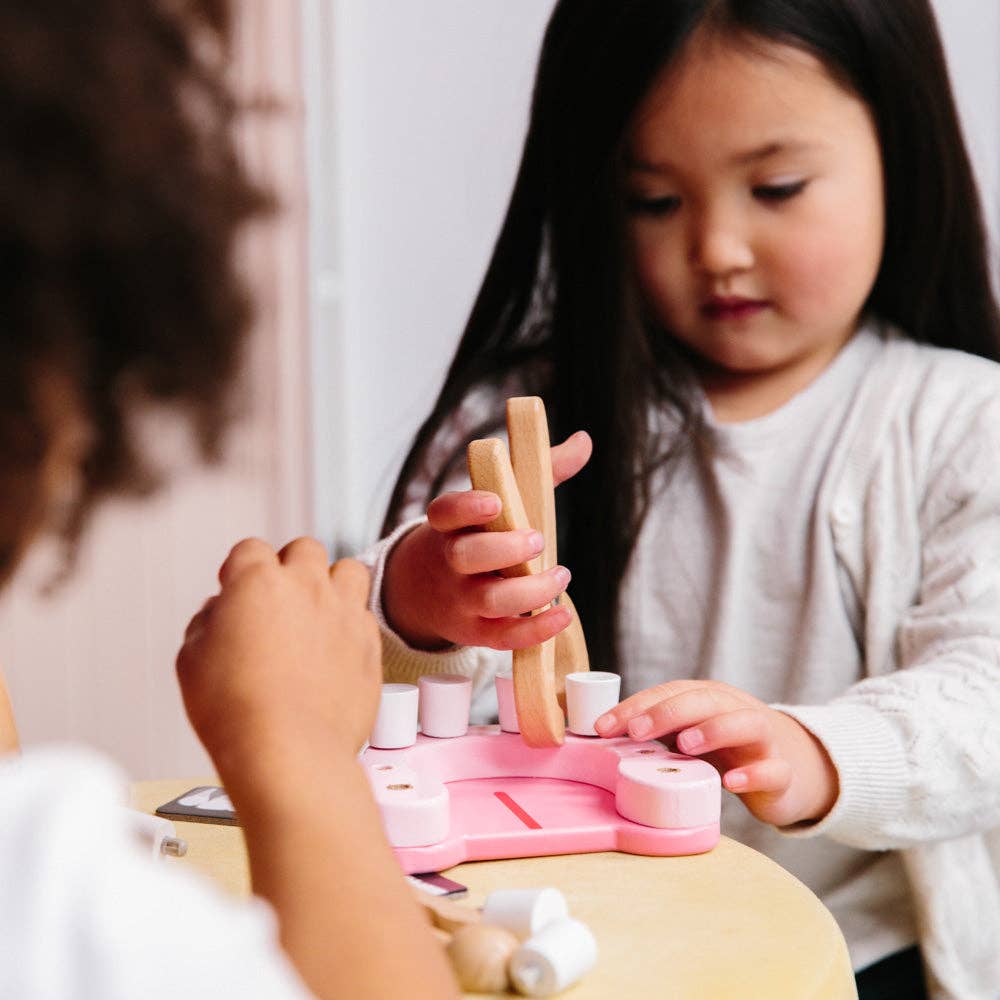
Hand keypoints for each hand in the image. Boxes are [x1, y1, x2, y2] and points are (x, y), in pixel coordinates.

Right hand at [177, 538, 380, 770]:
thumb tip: (220, 611)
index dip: (240, 569)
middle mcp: (306, 586)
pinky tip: (334, 650)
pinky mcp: (370, 642)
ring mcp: (344, 611)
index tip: (237, 590)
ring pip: (348, 570)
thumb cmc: (235, 711)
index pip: (250, 549)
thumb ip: (207, 622)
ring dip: (332, 583)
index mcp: (258, 581)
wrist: (289, 751)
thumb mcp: (191, 659)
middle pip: (304, 549)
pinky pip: (364, 616)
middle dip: (290, 566)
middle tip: (278, 600)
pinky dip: (350, 625)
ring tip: (317, 613)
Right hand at [383, 430, 591, 649]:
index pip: (446, 511)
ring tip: (560, 576)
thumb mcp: (496, 501)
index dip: (467, 507)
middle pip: (466, 556)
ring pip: (488, 599)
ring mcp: (460, 599)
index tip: (494, 502)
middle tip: (536, 540)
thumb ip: (540, 469)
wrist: (423, 590)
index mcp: (449, 524)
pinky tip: (562, 614)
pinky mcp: (475, 631)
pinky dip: (534, 630)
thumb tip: (583, 441)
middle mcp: (450, 562)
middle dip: (503, 549)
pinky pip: (502, 636)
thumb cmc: (475, 535)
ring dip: (529, 590)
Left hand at [595, 680, 838, 826]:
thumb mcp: (691, 732)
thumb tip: (604, 733)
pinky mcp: (781, 771)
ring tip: (685, 745)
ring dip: (714, 730)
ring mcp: (762, 739)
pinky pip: (773, 769)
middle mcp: (734, 709)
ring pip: (744, 723)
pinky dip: (754, 774)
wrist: (789, 765)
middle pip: (703, 700)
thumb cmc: (726, 747)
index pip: (668, 693)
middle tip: (636, 730)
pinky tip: (732, 782)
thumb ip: (658, 730)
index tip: (602, 727)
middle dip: (667, 713)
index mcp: (706, 698)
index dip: (635, 707)